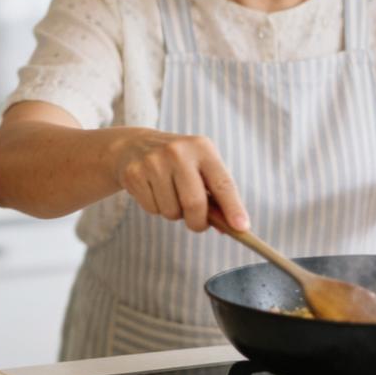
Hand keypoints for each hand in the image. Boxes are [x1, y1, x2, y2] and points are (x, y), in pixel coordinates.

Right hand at [108, 128, 247, 231]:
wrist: (133, 145)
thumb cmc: (177, 162)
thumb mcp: (199, 166)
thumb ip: (215, 194)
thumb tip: (230, 227)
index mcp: (201, 147)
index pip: (222, 183)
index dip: (233, 208)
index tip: (242, 228)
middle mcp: (177, 151)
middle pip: (194, 203)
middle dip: (198, 222)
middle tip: (198, 224)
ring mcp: (153, 161)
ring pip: (171, 211)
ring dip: (174, 213)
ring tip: (170, 196)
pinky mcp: (134, 173)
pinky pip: (152, 209)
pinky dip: (156, 208)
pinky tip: (153, 191)